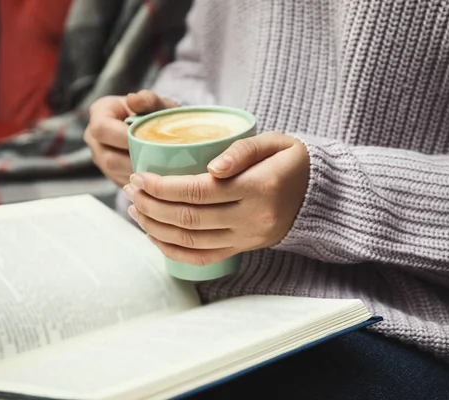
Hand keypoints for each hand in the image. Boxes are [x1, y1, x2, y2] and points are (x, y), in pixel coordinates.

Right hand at [84, 90, 177, 185]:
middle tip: (160, 161)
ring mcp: (100, 158)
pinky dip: (141, 181)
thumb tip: (134, 99)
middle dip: (135, 160)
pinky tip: (157, 176)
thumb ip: (148, 99)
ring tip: (160, 169)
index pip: (102, 129)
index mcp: (99, 114)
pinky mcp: (111, 174)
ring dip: (139, 173)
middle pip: (108, 157)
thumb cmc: (154, 112)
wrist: (155, 126)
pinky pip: (123, 182)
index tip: (149, 141)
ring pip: (115, 173)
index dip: (124, 138)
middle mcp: (94, 138)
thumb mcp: (155, 103)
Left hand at [123, 132, 309, 265]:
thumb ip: (244, 149)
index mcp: (258, 189)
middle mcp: (251, 219)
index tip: (140, 175)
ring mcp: (246, 238)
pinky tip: (154, 236)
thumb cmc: (291, 162)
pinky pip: (202, 258)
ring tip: (135, 209)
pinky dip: (173, 251)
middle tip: (130, 189)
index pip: (199, 191)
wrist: (318, 196)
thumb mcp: (276, 142)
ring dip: (156, 227)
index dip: (163, 186)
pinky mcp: (242, 248)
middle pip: (189, 218)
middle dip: (151, 205)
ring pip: (191, 241)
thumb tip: (212, 166)